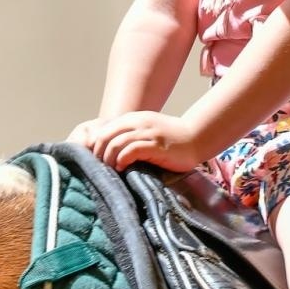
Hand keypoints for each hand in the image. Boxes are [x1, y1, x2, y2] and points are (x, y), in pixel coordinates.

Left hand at [76, 111, 204, 173]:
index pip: (104, 129)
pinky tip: (122, 168)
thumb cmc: (170, 139)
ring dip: (108, 159)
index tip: (94, 160)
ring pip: (115, 143)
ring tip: (110, 170)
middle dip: (98, 153)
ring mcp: (147, 133)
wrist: (195, 138)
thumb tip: (108, 151)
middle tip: (99, 167)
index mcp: (133, 118)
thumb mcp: (147, 130)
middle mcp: (138, 122)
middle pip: (105, 135)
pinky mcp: (155, 145)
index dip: (95, 145)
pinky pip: (131, 150)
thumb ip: (130, 135)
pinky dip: (122, 160)